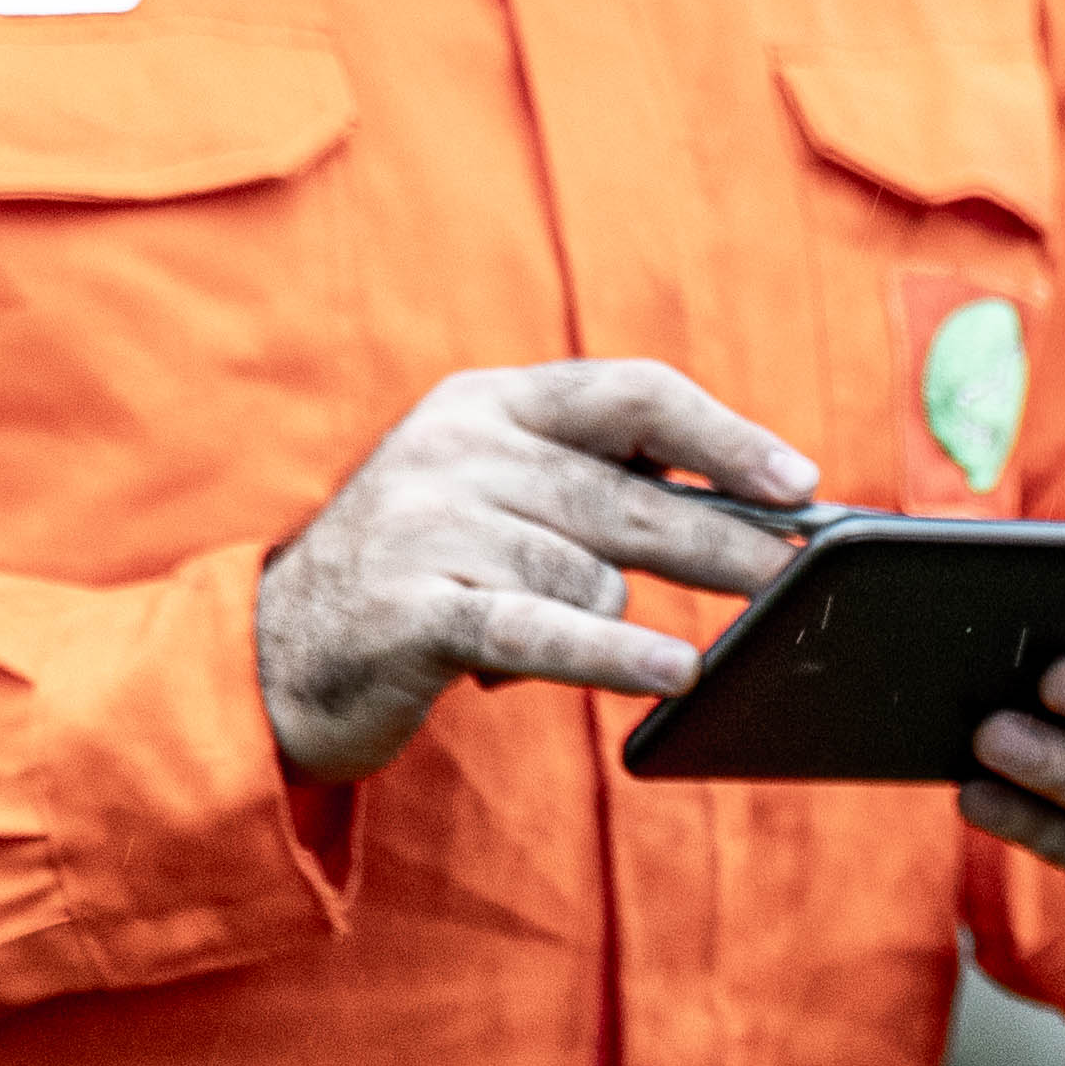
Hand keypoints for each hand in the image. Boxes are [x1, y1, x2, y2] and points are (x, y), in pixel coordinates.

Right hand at [254, 360, 813, 779]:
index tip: (795, 482)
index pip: (631, 394)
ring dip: (608, 620)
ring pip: (589, 574)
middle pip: (626, 495)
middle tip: (791, 573)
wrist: (269, 659)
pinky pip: (544, 631)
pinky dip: (615, 655)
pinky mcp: (412, 610)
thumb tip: (750, 504)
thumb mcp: (494, 497)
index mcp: (487, 404)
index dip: (724, 435)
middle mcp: (455, 449)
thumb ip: (595, 484)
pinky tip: (675, 671)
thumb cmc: (421, 576)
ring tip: (586, 640)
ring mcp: (427, 526)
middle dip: (722, 540)